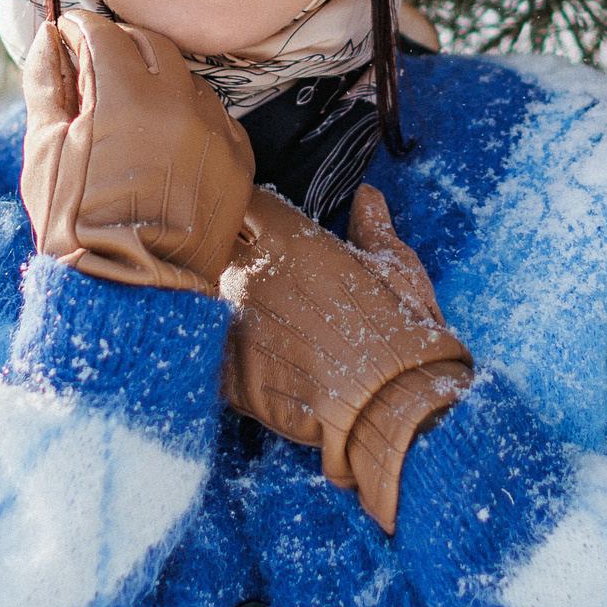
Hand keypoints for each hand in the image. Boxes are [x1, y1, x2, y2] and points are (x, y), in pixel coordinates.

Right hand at [20, 12, 254, 294]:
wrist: (131, 294)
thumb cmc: (76, 226)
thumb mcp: (44, 152)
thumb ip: (47, 85)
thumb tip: (49, 39)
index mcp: (125, 97)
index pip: (105, 32)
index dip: (81, 29)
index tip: (69, 37)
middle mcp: (179, 104)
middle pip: (152, 44)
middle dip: (121, 46)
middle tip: (99, 66)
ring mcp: (214, 132)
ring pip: (187, 79)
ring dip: (159, 82)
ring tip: (132, 112)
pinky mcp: (238, 160)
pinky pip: (215, 116)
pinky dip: (190, 117)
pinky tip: (166, 140)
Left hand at [220, 184, 471, 531]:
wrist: (393, 409)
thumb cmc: (400, 334)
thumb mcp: (396, 269)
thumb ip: (372, 229)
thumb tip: (367, 197)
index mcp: (288, 241)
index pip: (245, 203)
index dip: (253, 210)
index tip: (262, 221)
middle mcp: (250, 276)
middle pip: (213, 248)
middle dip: (228, 254)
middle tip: (255, 271)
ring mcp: (233, 327)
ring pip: (205, 300)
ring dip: (221, 302)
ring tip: (258, 321)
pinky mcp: (231, 377)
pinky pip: (212, 354)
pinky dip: (226, 354)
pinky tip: (253, 360)